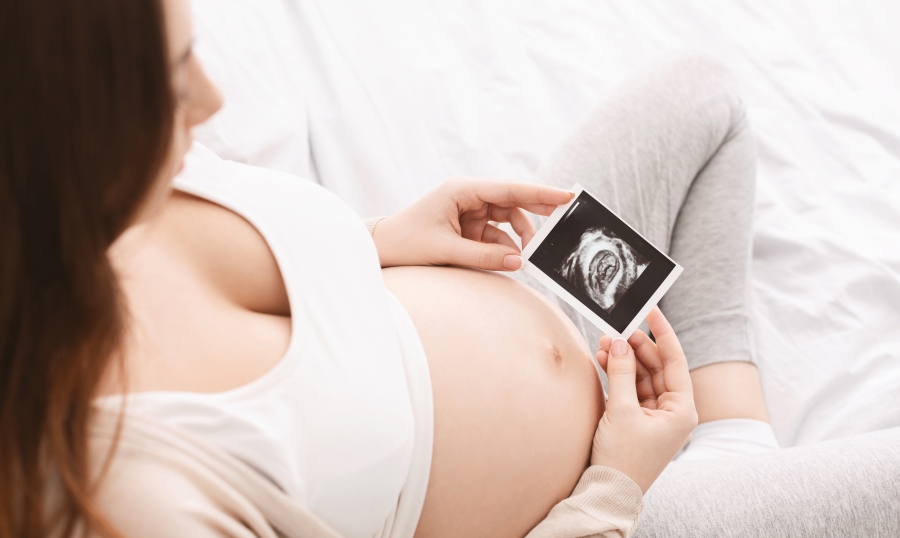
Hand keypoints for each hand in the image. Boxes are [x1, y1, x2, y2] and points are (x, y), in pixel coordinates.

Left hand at [371, 177, 572, 269]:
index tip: (565, 195)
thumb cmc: (407, 242)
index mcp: (461, 190)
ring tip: (529, 255)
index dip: (539, 193)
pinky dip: (506, 246)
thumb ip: (484, 256)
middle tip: (565, 216)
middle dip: (537, 210)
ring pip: (507, 219)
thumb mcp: (446, 250)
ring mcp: (470, 210)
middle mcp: (469, 195)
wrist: (383, 248)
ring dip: (519, 236)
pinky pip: (496, 233)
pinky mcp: (469, 225)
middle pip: (512, 200)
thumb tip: (519, 261)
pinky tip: (512, 258)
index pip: (508, 189)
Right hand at [591, 307, 697, 493]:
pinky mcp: (638, 421)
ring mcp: (656, 416)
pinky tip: (603, 360)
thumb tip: (618, 342)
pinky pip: (631, 389)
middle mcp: (673, 411)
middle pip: (656, 367)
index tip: (651, 311)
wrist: (609, 492)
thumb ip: (621, 372)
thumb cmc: (623, 458)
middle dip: (635, 347)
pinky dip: (618, 375)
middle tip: (616, 329)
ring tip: (602, 343)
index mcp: (682, 409)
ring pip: (641, 377)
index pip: (674, 360)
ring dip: (623, 360)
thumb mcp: (621, 409)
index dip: (662, 333)